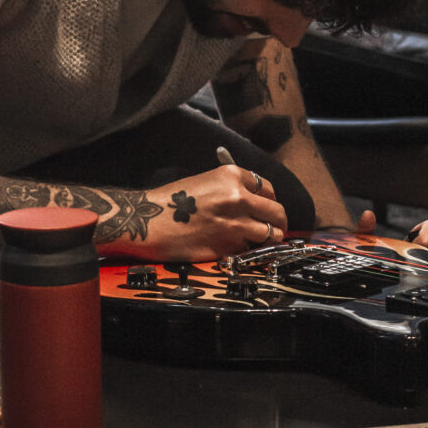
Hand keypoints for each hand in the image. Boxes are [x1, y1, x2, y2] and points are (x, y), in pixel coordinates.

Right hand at [140, 165, 287, 261]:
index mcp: (231, 176)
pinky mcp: (229, 247)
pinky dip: (249, 251)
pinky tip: (236, 248)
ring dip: (268, 239)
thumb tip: (253, 200)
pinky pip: (251, 250)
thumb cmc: (171, 202)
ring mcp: (236, 224)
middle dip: (278, 221)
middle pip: (277, 211)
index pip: (267, 188)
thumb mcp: (205, 182)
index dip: (268, 199)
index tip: (266, 207)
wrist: (149, 221)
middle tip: (274, 227)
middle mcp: (238, 198)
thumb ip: (232, 188)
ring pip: (271, 234)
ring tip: (259, 240)